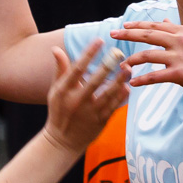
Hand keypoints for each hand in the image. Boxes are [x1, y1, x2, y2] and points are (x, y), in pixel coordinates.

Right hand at [42, 38, 129, 154]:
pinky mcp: (100, 122)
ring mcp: (89, 113)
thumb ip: (60, 70)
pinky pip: (113, 107)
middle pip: (94, 81)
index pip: (77, 69)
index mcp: (64, 91)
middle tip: (118, 52)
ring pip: (107, 94)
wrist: (62, 141)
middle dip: (107, 66)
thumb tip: (56, 48)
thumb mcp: (55, 90)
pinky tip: (127, 86)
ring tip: (128, 68)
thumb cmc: (59, 111)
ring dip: (118, 81)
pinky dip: (121, 97)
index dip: (89, 54)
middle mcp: (77, 101)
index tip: (99, 40)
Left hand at [117, 22, 182, 100]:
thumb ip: (178, 32)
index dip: (136, 25)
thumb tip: (164, 22)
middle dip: (127, 34)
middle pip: (147, 34)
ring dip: (131, 61)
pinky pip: (154, 76)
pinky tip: (133, 83)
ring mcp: (180, 56)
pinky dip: (141, 80)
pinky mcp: (180, 73)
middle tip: (112, 35)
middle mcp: (180, 40)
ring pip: (147, 55)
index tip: (122, 27)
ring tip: (122, 67)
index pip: (155, 26)